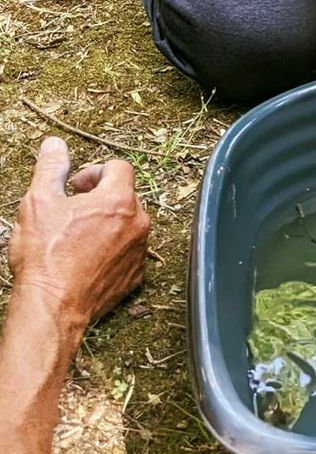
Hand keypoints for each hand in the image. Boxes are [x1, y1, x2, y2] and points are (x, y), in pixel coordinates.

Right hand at [7, 138, 149, 332]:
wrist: (52, 307)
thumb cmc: (45, 256)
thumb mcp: (38, 203)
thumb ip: (50, 169)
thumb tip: (54, 145)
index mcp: (119, 200)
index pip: (119, 167)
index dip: (94, 172)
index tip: (75, 186)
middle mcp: (138, 222)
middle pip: (125, 196)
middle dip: (100, 197)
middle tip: (72, 211)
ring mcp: (139, 250)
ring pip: (128, 225)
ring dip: (107, 224)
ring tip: (76, 238)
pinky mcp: (135, 276)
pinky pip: (128, 253)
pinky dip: (111, 251)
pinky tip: (85, 260)